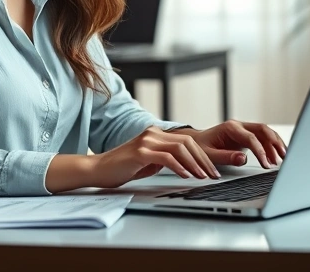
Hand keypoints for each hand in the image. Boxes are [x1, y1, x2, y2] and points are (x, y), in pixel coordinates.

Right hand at [88, 126, 221, 188]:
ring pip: (179, 148)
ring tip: (202, 176)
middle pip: (187, 142)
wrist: (97, 169)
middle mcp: (152, 134)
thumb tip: (183, 165)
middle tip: (212, 174)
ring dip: (194, 164)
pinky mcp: (140, 152)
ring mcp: (146, 141)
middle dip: (203, 159)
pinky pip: (166, 157)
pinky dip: (179, 167)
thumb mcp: (148, 162)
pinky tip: (186, 176)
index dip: (201, 155)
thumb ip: (163, 159)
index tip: (211, 169)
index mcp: (155, 134)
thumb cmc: (121, 168)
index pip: (186, 141)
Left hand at [177, 120, 287, 168]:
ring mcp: (243, 130)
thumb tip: (243, 159)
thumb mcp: (209, 155)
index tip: (266, 164)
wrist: (195, 143)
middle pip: (262, 129)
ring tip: (283, 158)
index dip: (261, 151)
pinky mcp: (245, 136)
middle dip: (275, 142)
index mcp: (230, 128)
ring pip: (265, 133)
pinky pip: (261, 139)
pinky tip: (275, 157)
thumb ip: (226, 157)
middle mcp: (238, 126)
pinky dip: (270, 147)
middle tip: (283, 156)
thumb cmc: (199, 148)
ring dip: (275, 144)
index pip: (251, 137)